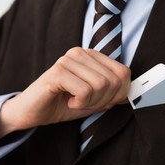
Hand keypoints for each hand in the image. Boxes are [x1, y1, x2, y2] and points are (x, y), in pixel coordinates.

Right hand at [0, 47, 130, 140]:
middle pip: (114, 80)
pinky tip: (69, 101)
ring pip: (101, 85)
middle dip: (104, 100)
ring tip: (77, 102)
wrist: (32, 112)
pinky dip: (80, 103)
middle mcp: (80, 53)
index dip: (119, 94)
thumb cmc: (62, 104)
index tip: (103, 102)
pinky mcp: (57, 72)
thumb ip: (111, 94)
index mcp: (91, 56)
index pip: (123, 72)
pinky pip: (84, 91)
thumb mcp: (93, 100)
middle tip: (87, 104)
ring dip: (92, 102)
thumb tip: (131, 93)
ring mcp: (68, 60)